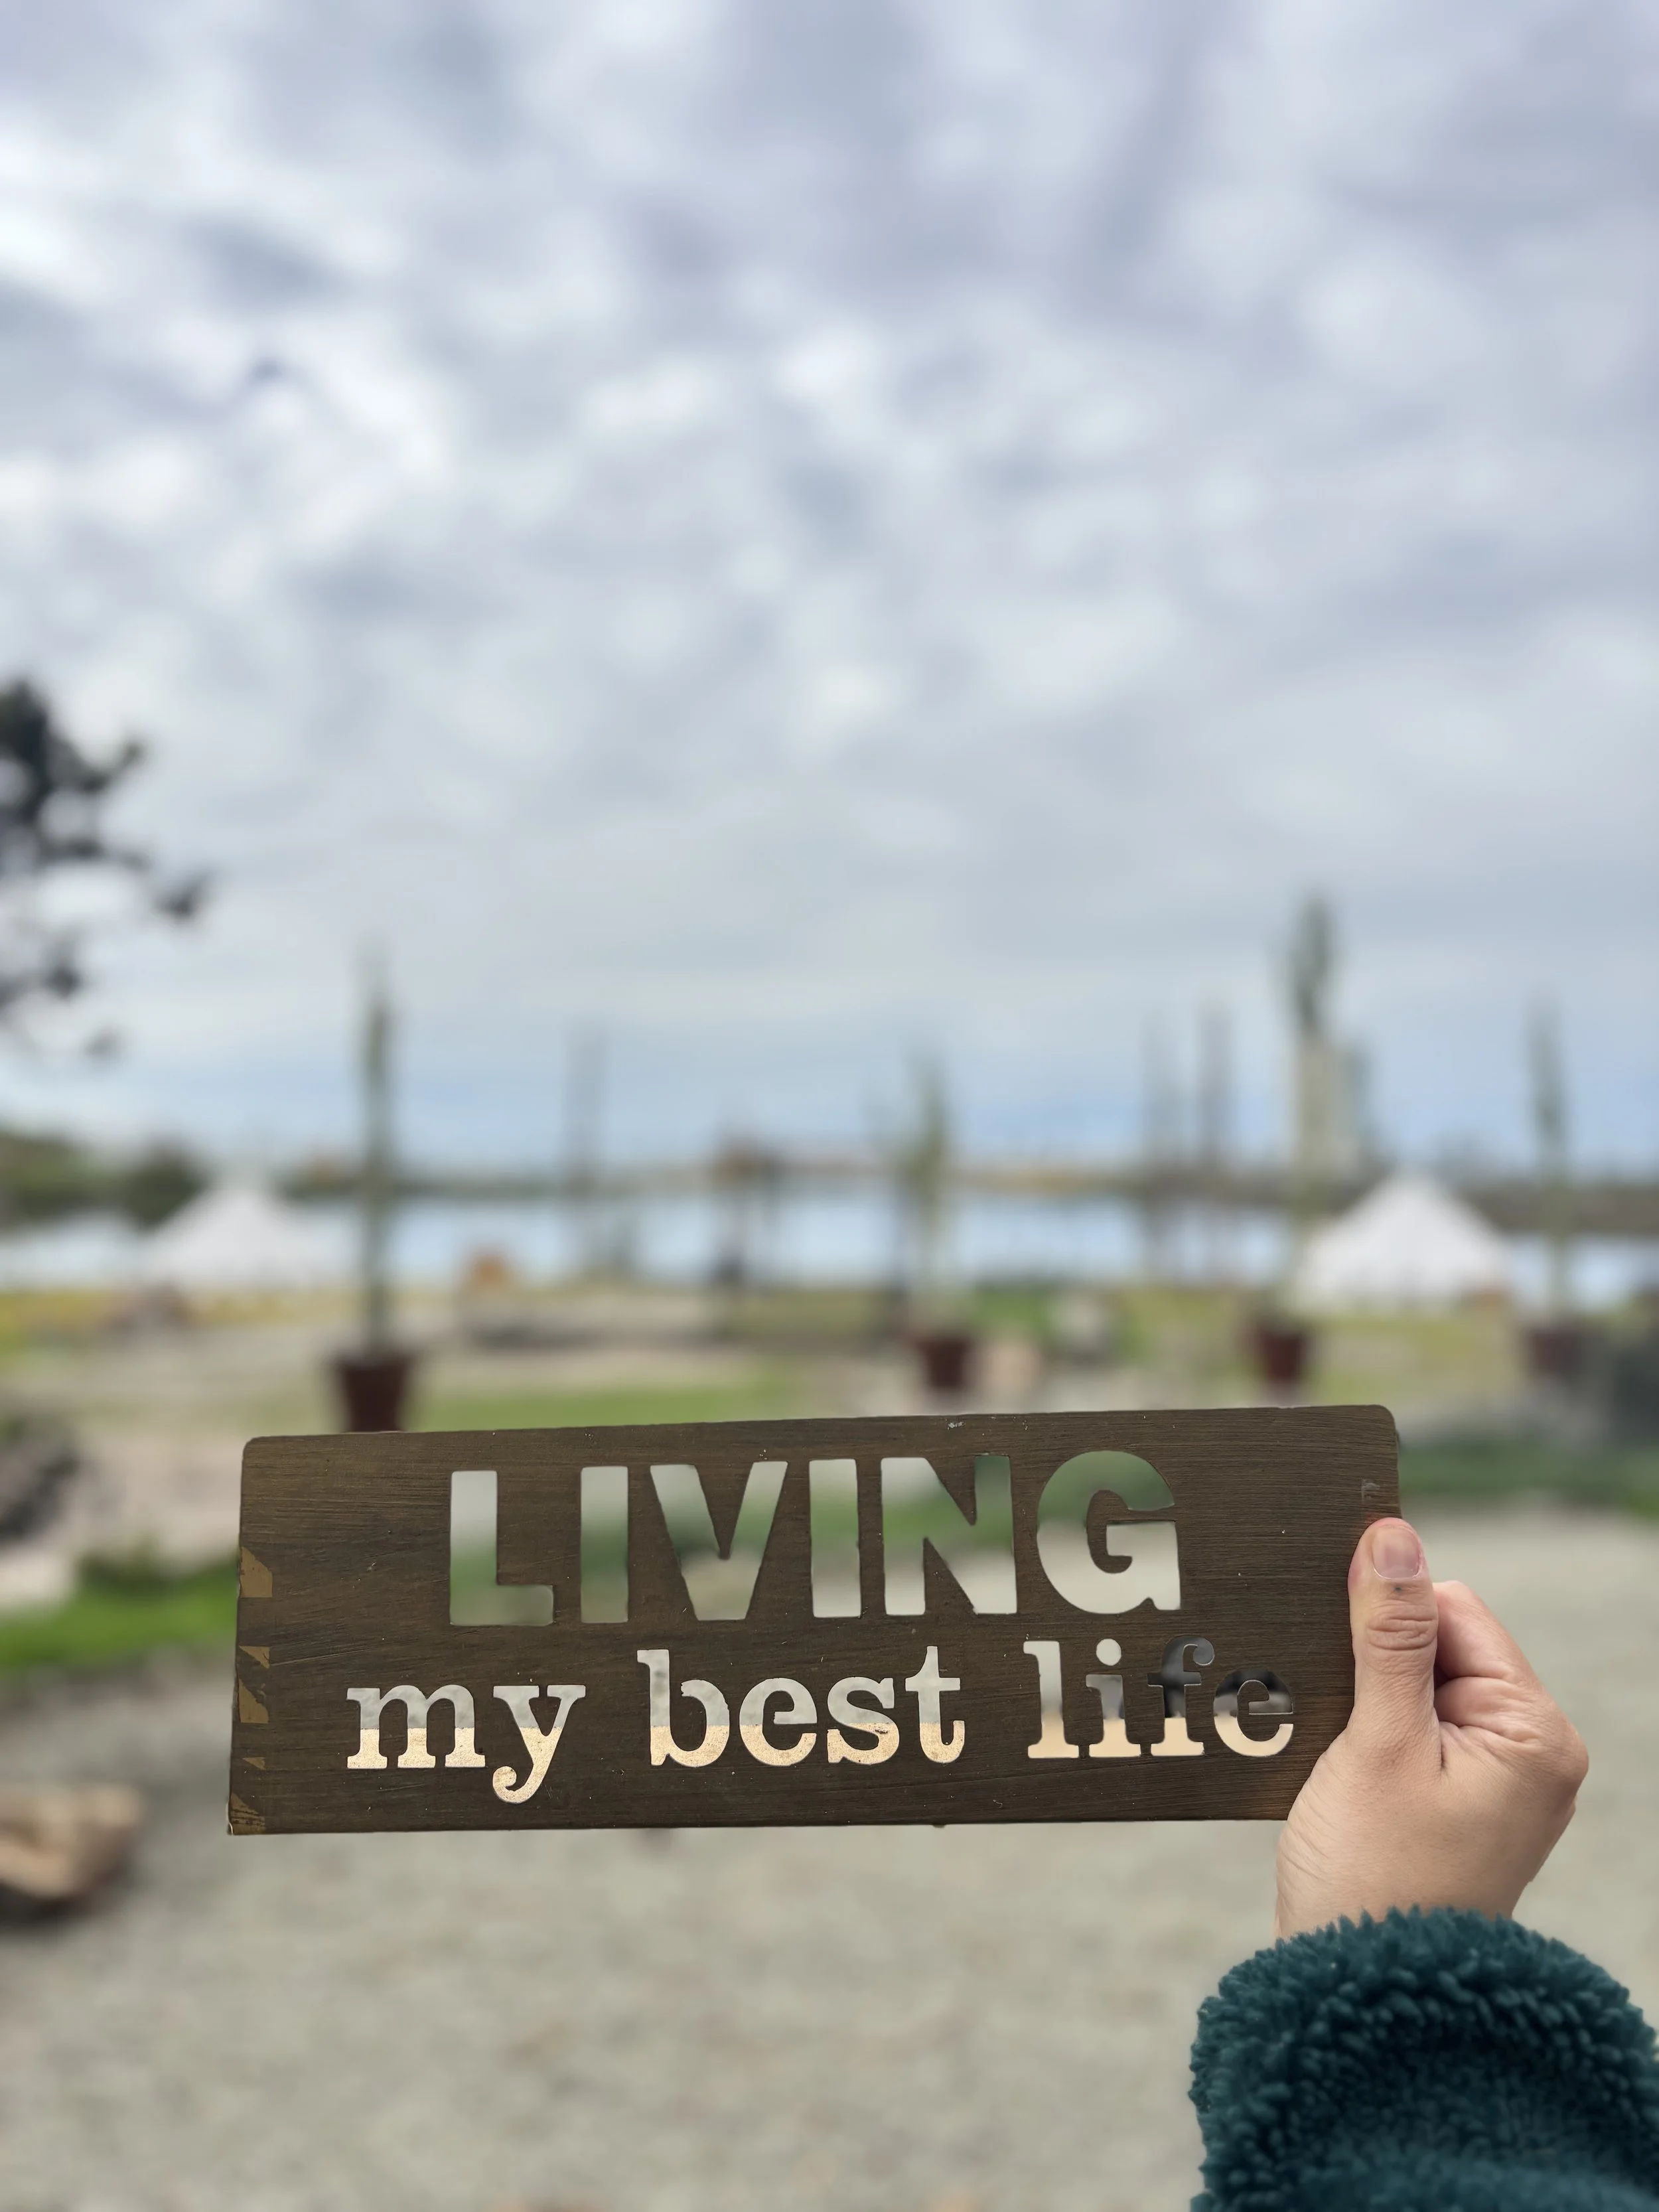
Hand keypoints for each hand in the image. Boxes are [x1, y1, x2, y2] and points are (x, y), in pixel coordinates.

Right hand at [1274, 1516, 1587, 1940]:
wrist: (1360, 1999)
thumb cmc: (1375, 1877)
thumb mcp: (1378, 1741)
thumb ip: (1388, 1634)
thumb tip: (1392, 1534)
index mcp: (1534, 1733)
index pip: (1456, 1610)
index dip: (1385, 1613)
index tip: (1325, 1638)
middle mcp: (1530, 1753)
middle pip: (1437, 1644)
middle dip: (1371, 1661)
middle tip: (1329, 1712)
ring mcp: (1494, 1782)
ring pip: (1414, 1685)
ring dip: (1361, 1699)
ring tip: (1333, 1750)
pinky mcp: (1455, 1805)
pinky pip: (1408, 1730)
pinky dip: (1364, 1734)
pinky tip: (1334, 1766)